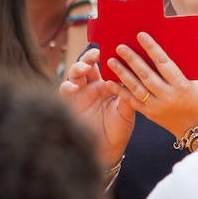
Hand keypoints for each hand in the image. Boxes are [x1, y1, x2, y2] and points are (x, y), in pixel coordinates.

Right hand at [60, 48, 134, 166]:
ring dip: (77, 68)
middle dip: (88, 58)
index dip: (104, 55)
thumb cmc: (119, 128)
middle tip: (94, 55)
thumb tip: (133, 77)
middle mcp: (91, 86)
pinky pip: (64, 91)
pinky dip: (66, 86)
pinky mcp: (70, 104)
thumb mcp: (127, 110)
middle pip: (86, 64)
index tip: (108, 49)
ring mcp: (79, 94)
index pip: (102, 64)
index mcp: (106, 83)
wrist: (108, 149)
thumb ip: (127, 94)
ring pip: (74, 74)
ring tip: (84, 69)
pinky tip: (73, 87)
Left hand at [106, 32, 197, 138]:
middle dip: (132, 60)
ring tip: (111, 61)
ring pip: (136, 88)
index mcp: (181, 85)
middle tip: (120, 47)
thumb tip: (161, 49)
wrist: (195, 126)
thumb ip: (177, 67)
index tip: (141, 36)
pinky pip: (132, 101)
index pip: (164, 63)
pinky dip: (120, 91)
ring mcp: (157, 106)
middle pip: (147, 75)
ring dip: (122, 73)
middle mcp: (168, 96)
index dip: (152, 48)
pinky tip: (110, 82)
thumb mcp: (193, 81)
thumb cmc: (196, 98)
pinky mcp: (149, 113)